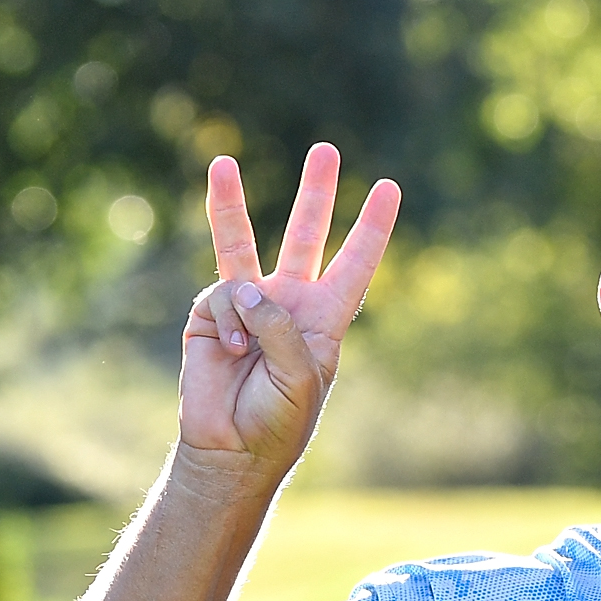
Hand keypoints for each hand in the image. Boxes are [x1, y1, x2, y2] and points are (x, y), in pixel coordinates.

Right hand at [177, 143, 401, 470]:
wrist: (230, 450)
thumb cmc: (277, 421)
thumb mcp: (301, 376)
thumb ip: (280, 326)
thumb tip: (245, 286)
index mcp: (324, 321)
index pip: (354, 265)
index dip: (371, 228)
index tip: (390, 188)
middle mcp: (288, 304)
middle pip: (305, 236)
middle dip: (315, 194)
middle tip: (326, 150)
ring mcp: (247, 306)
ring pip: (243, 243)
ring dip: (231, 203)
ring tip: (222, 161)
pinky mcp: (211, 315)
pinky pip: (222, 296)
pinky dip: (229, 323)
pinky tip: (230, 352)